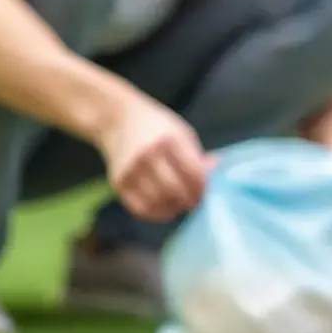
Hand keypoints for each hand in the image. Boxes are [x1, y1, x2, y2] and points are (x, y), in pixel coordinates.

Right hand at [96, 96, 215, 221]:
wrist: (118, 119)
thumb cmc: (156, 127)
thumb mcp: (181, 133)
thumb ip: (196, 157)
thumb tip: (214, 174)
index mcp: (168, 140)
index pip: (193, 173)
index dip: (202, 187)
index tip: (206, 191)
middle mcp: (147, 155)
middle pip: (175, 190)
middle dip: (189, 200)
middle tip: (195, 202)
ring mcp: (130, 170)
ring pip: (158, 202)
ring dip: (174, 208)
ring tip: (181, 204)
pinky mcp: (118, 182)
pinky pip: (139, 208)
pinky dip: (155, 213)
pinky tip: (164, 208)